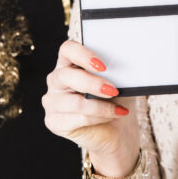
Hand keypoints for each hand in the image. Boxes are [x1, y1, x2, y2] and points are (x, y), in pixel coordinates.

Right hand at [42, 39, 139, 176]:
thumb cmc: (115, 100)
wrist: (117, 129)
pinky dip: (99, 118)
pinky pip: (78, 118)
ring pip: (76, 102)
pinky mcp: (54, 122)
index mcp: (69, 63)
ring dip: (102, 106)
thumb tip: (125, 67)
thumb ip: (115, 72)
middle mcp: (56, 81)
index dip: (83, 54)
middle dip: (93, 84)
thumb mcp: (118, 82)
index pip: (67, 49)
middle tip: (113, 90)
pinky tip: (111, 117)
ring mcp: (52, 102)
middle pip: (67, 75)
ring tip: (119, 109)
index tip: (103, 66)